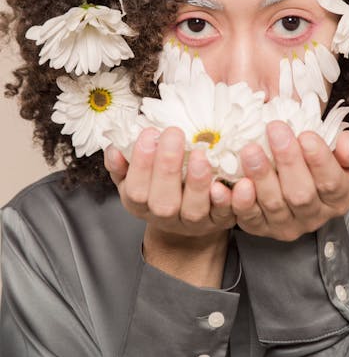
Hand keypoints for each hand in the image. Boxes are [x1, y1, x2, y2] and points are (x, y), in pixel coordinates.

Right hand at [104, 126, 235, 241]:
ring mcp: (193, 222)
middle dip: (167, 167)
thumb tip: (114, 148)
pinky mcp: (220, 221)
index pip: (136, 189)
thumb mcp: (134, 177)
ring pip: (194, 210)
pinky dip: (227, 200)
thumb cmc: (158, 187)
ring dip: (197, 183)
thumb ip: (122, 164)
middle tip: (173, 133)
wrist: (186, 218)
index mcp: (140, 204)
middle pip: (163, 202)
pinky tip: (227, 182)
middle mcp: (166, 217)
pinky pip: (225, 215)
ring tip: (199, 155)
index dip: (140, 164)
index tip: (148, 134)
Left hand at [228, 123, 348, 240]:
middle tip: (275, 130)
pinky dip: (232, 202)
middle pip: (301, 195)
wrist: (292, 172)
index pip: (332, 183)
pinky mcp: (259, 227)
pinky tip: (223, 185)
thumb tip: (347, 146)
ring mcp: (285, 224)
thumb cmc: (317, 157)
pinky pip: (245, 218)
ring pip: (273, 205)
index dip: (320, 160)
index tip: (306, 135)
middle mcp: (314, 215)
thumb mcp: (342, 151)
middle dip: (287, 161)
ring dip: (261, 177)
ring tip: (249, 150)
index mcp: (339, 196)